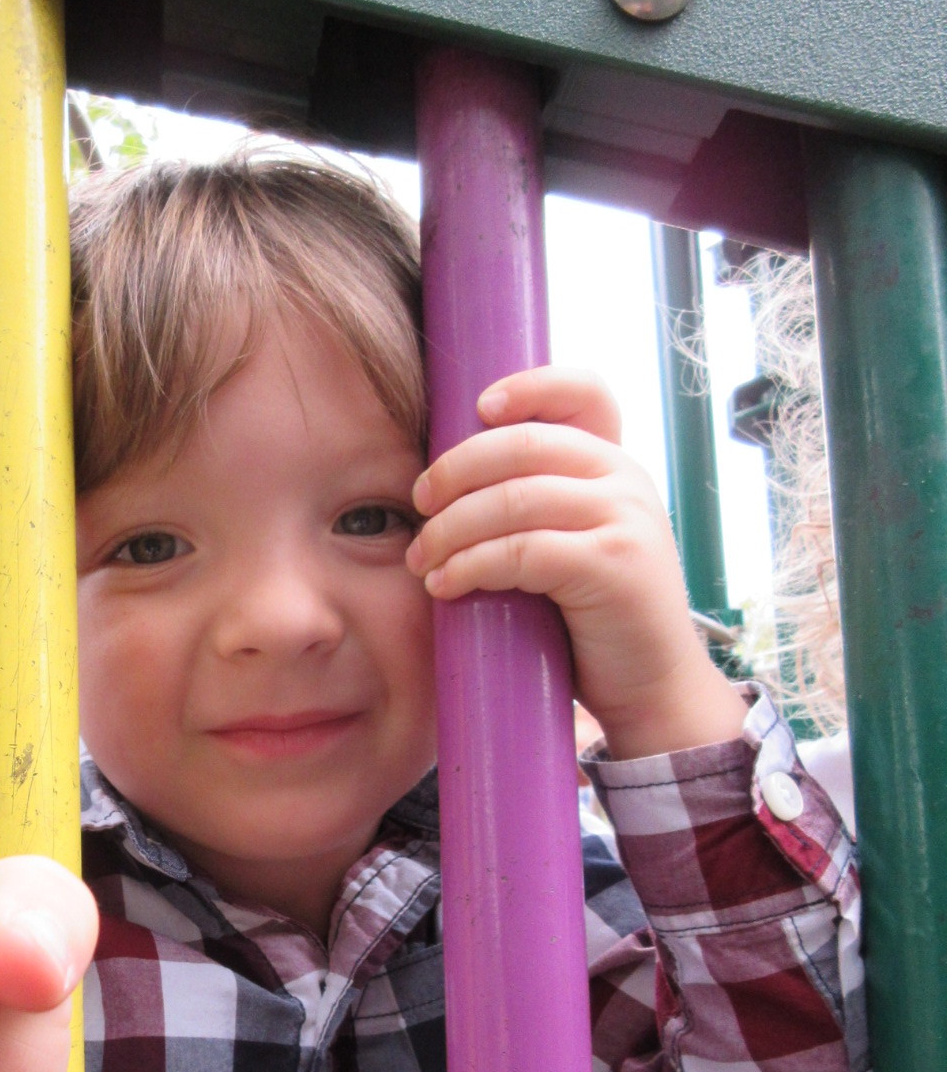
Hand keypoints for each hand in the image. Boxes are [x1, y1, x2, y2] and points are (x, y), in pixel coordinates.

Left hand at [406, 366, 747, 757]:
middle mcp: (626, 479)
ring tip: (422, 559)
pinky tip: (446, 585)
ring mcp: (626, 519)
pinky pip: (524, 550)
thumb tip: (447, 482)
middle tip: (418, 506)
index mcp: (613, 463)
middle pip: (522, 445)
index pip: (583, 393)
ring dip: (451, 529)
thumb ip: (537, 505)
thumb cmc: (592, 619)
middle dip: (455, 472)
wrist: (652, 685)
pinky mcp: (614, 566)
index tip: (475, 408)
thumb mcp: (570, 544)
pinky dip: (472, 565)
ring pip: (514, 499)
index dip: (529, 386)